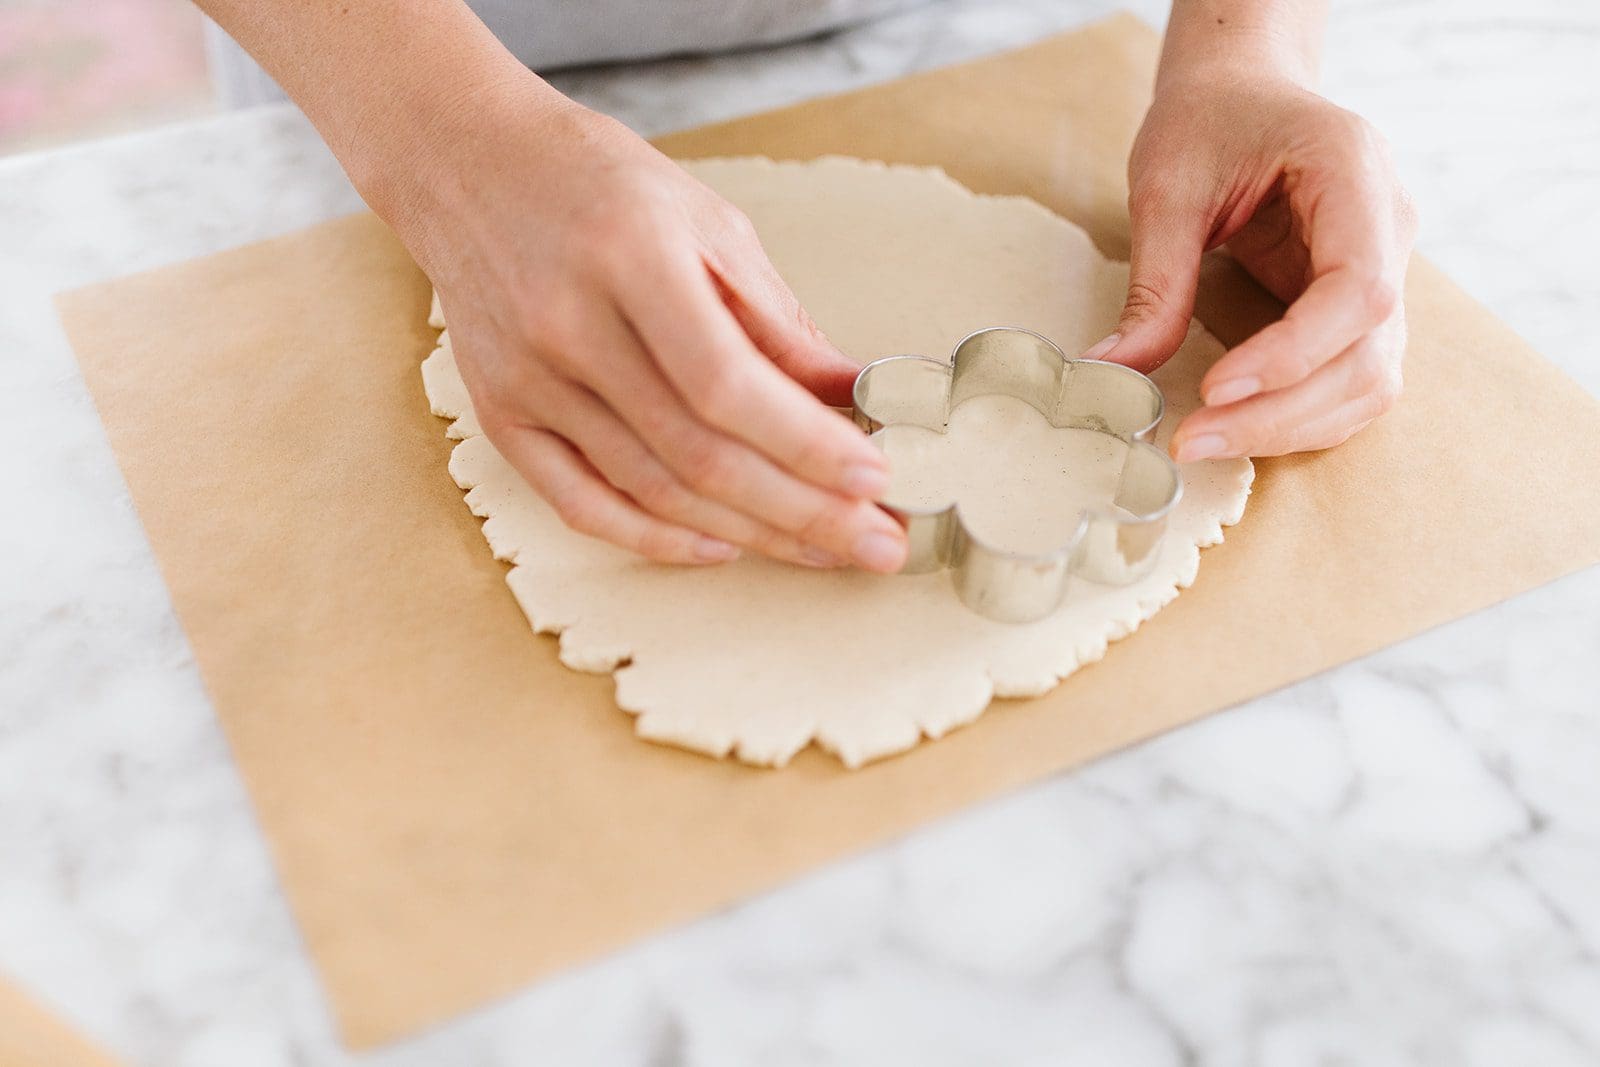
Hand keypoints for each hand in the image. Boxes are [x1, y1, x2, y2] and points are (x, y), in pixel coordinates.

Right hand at [394, 88, 906, 570]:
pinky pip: (583, 503)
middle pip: (699, 454)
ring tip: (825, 550)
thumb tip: (853, 396)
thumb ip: (776, 319)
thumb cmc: (596, 181)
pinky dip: (657, 537)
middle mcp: (569, 326)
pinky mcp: (501, 415)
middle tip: (877, 542)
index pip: (728, 384)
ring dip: (752, 532)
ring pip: (653, 489)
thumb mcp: (708, 222)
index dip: (807, 443)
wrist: (466, 165)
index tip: (875, 475)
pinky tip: (724, 547)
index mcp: (632, 258)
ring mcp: (527, 380)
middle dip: (804, 512)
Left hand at [1094, 69, 1416, 460]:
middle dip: (1280, 411)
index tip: (1216, 388)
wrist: (1239, 92)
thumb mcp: (1166, 185)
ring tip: (1202, 442)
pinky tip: (1234, 427)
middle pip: (1369, 352)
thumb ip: (1154, 282)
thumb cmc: (1209, 120)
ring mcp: (1383, 271)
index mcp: (1354, 172)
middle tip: (1191, 440)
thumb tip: (1113, 370)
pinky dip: (1297, 417)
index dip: (1293, 352)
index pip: (1357, 287)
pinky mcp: (1356, 309)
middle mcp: (1388, 228)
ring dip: (1290, 428)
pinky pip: (1348, 380)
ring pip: (1369, 381)